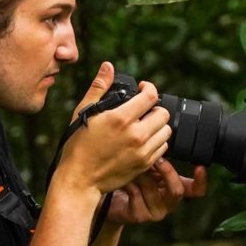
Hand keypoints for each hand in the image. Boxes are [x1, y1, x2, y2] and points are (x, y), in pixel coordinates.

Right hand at [57, 62, 170, 194]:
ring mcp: (142, 151)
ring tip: (144, 125)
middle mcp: (136, 135)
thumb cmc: (79, 145)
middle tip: (144, 109)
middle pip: (163, 113)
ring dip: (158, 125)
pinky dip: (157, 142)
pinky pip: (163, 148)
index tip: (143, 89)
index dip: (149, 88)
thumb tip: (108, 66)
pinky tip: (143, 140)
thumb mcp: (84, 112)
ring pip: (166, 131)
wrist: (80, 179)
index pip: (151, 96)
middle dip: (155, 107)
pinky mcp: (145, 164)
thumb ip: (99, 87)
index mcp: (121, 119)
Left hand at [102, 160, 206, 226]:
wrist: (109, 198)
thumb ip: (159, 157)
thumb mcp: (147, 165)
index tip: (200, 167)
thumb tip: (164, 137)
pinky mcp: (140, 216)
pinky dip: (130, 183)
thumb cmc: (131, 177)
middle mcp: (168, 202)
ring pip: (154, 191)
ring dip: (143, 175)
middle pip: (178, 190)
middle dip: (167, 172)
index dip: (201, 181)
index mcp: (174, 188)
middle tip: (157, 158)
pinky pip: (138, 196)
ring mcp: (156, 212)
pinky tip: (124, 178)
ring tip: (132, 164)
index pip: (196, 190)